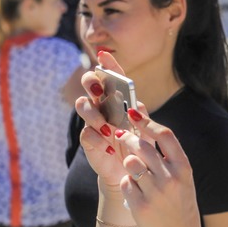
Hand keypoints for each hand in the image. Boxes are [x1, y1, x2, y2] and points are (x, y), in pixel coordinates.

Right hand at [76, 52, 131, 187]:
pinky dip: (98, 140)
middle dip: (92, 82)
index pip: (112, 78)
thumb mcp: (145, 131)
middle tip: (99, 90)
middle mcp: (102, 107)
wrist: (129, 172)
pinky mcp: (88, 140)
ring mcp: (93, 122)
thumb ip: (142, 117)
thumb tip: (137, 104)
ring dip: (93, 114)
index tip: (103, 54)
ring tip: (106, 128)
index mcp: (117, 100)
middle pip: (90, 85)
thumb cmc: (138, 146)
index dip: (107, 65)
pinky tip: (109, 148)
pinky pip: (86, 133)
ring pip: (82, 105)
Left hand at [114, 110, 205, 226]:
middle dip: (128, 137)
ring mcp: (155, 192)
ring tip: (132, 168)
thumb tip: (144, 119)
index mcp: (183, 167)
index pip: (164, 134)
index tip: (133, 113)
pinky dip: (126, 184)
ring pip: (130, 162)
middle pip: (142, 145)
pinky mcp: (140, 206)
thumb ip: (166, 152)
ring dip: (127, 161)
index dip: (146, 121)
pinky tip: (134, 190)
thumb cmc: (179, 204)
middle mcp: (171, 178)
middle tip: (121, 135)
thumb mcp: (181, 177)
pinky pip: (124, 183)